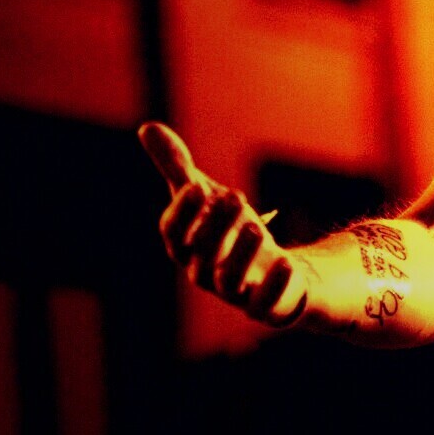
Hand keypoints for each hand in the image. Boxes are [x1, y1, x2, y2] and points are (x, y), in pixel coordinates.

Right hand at [138, 121, 308, 327]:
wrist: (271, 269)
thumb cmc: (228, 230)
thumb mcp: (204, 196)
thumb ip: (177, 167)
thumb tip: (147, 127)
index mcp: (185, 246)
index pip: (173, 233)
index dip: (182, 211)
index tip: (196, 185)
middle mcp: (203, 273)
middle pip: (201, 254)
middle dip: (215, 225)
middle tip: (234, 194)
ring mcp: (233, 293)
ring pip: (228, 281)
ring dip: (241, 254)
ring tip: (256, 225)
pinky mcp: (263, 307)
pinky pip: (263, 304)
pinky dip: (273, 286)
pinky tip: (286, 263)